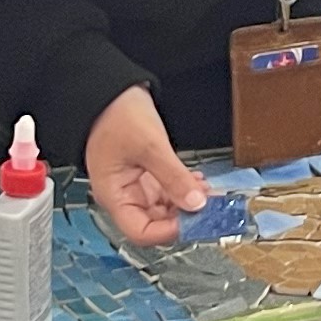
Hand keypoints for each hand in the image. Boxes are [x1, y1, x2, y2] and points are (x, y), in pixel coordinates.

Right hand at [85, 84, 201, 247]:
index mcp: (114, 195)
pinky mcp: (147, 174)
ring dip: (188, 204)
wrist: (110, 89)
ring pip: (166, 208)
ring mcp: (136, 185)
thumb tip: (196, 204)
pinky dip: (184, 189)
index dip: (169, 231)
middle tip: (211, 209)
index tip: (195, 220)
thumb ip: (174, 177)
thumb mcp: (150, 146)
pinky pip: (168, 191)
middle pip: (157, 223)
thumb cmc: (114, 114)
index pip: (141, 232)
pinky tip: (198, 182)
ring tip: (208, 193)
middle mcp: (124, 195)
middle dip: (185, 217)